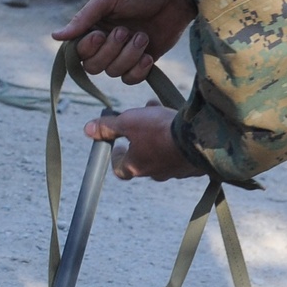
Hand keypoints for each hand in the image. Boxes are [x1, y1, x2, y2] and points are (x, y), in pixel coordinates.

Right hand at [53, 0, 195, 84]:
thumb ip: (83, 17)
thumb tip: (56, 36)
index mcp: (93, 27)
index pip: (78, 52)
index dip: (88, 48)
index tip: (100, 34)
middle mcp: (106, 44)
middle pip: (93, 67)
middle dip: (111, 51)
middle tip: (126, 31)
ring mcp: (124, 54)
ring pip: (113, 73)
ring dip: (129, 55)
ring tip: (143, 36)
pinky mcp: (142, 63)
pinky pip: (131, 79)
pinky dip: (139, 70)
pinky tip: (148, 55)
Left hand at [85, 103, 201, 181]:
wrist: (200, 138)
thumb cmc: (160, 131)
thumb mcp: (129, 122)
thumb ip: (108, 127)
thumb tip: (87, 130)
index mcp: (136, 166)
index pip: (120, 169)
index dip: (117, 157)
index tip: (118, 145)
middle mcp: (155, 173)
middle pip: (142, 159)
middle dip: (141, 140)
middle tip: (142, 123)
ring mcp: (176, 171)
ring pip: (163, 154)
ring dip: (160, 136)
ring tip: (161, 114)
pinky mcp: (194, 166)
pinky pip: (182, 153)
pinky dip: (178, 140)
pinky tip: (182, 125)